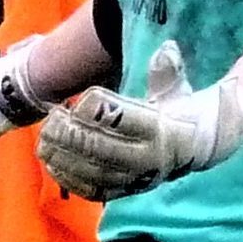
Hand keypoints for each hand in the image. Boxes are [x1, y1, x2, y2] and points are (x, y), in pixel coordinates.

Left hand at [36, 42, 242, 199]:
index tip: (79, 99)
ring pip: (93, 171)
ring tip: (43, 142)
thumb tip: (166, 50)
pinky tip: (51, 165)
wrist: (199, 147)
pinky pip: (93, 190)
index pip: (120, 117)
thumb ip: (167, 70)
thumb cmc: (179, 108)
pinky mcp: (125, 191)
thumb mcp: (177, 87)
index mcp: (161, 128)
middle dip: (70, 134)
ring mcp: (136, 178)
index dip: (93, 107)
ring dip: (63, 157)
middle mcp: (149, 158)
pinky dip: (70, 179)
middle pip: (101, 147)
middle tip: (51, 120)